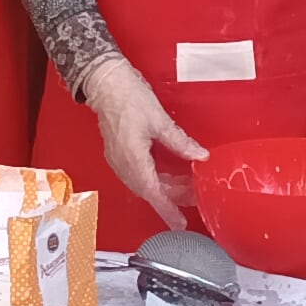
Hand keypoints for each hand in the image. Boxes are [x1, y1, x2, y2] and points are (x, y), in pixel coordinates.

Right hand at [79, 56, 208, 232]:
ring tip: (185, 185)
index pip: (153, 194)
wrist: (106, 82)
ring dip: (163, 186)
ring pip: (143, 182)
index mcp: (133, 159)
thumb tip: (199, 155)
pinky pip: (137, 173)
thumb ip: (180, 142)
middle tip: (192, 196)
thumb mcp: (159, 120)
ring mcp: (119, 159)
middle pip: (149, 190)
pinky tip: (168, 172)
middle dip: (171, 197)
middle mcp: (123, 164)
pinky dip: (154, 177)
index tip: (178, 223)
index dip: (167, 210)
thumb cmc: (128, 96)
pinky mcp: (119, 153)